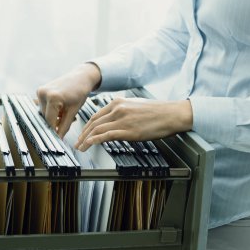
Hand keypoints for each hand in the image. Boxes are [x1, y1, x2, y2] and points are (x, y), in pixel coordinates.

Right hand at [37, 63, 100, 137]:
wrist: (80, 78)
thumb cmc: (80, 91)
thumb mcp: (74, 111)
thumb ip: (65, 126)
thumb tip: (59, 138)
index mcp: (53, 97)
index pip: (50, 121)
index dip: (54, 130)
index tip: (58, 137)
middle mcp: (43, 93)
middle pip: (46, 117)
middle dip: (55, 122)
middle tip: (66, 120)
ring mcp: (40, 91)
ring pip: (44, 112)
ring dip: (53, 116)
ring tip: (65, 111)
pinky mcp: (40, 90)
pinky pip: (44, 106)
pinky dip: (51, 109)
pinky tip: (60, 107)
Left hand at [75, 98, 192, 150]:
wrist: (171, 114)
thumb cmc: (157, 111)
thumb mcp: (135, 106)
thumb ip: (122, 111)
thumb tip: (115, 120)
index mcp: (118, 102)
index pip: (96, 116)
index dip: (87, 126)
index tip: (83, 133)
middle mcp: (117, 109)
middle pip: (93, 123)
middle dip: (83, 134)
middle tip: (77, 142)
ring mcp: (122, 119)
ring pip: (97, 130)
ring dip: (85, 140)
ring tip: (80, 147)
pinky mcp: (128, 130)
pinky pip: (106, 135)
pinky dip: (94, 140)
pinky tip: (89, 145)